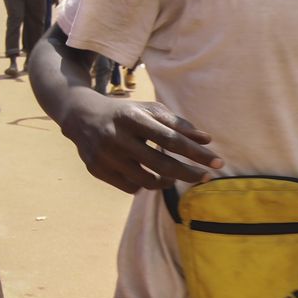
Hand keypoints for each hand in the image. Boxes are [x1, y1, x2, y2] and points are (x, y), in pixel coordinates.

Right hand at [56, 92, 222, 192]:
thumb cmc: (124, 113)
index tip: (217, 163)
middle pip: (162, 165)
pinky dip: (144, 184)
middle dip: (189, 173)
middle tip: (206, 177)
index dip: (196, 153)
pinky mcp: (96, 169)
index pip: (171, 139)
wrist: (80, 116)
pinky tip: (146, 174)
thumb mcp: (149, 110)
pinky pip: (131, 187)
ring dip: (167, 181)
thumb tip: (207, 140)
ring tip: (172, 176)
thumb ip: (178, 124)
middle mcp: (116, 137)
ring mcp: (104, 155)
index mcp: (131, 117)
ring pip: (147, 181)